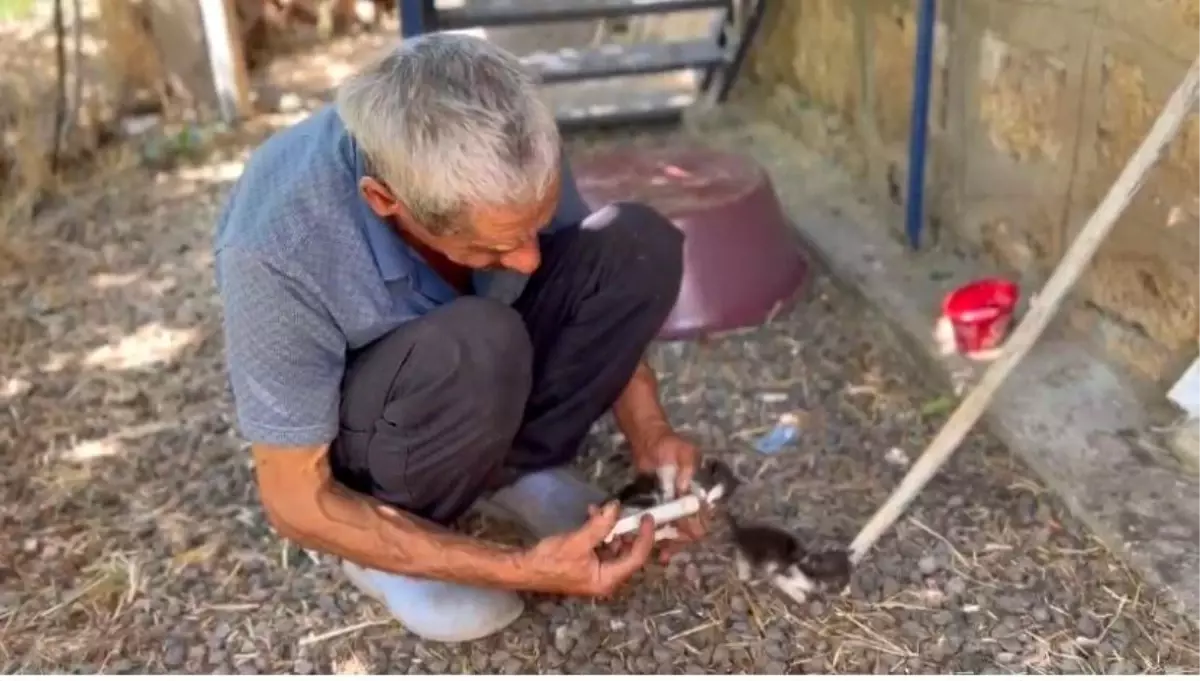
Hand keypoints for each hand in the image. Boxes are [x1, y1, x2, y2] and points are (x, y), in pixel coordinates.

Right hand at [518, 502, 654, 596]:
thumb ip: (600, 525)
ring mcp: (597, 573)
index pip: (636, 558)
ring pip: (614, 547)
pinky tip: (591, 516)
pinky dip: (599, 532)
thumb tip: (616, 506)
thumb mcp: (578, 541)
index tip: (648, 518)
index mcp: (608, 580)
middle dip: (627, 531)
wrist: (525, 569)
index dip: (645, 537)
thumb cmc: (551, 561)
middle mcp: (606, 579)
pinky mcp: (588, 565)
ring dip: (610, 528)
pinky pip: (602, 547)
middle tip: (627, 512)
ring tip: (600, 511)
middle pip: (628, 553)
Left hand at [633, 429, 710, 562]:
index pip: (703, 516)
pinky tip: (645, 546)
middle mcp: (688, 504)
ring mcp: (671, 507)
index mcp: (700, 492)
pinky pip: (657, 526)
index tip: (687, 535)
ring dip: (667, 543)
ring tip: (658, 554)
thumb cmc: (670, 445)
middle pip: (688, 529)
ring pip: (673, 532)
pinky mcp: (656, 508)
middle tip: (667, 551)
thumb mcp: (684, 452)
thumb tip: (685, 489)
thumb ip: (688, 468)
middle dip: (679, 541)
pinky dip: (654, 536)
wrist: (648, 441)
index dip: (696, 527)